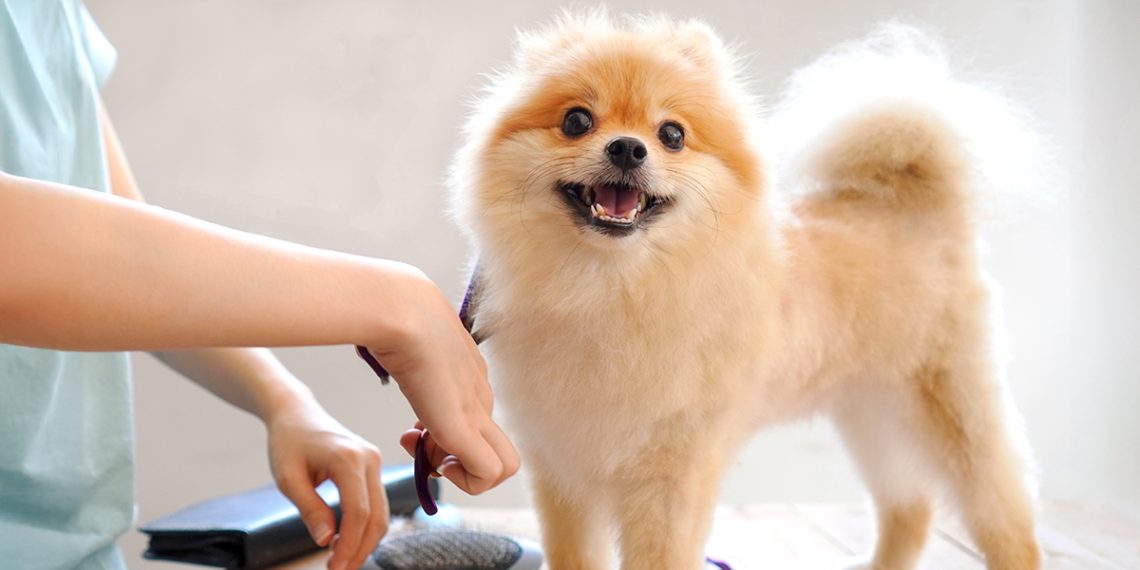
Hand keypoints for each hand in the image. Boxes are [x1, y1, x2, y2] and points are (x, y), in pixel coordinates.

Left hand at [266, 396, 385, 569]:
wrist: (297, 413)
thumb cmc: (288, 442)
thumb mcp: (289, 478)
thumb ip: (310, 509)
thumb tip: (326, 541)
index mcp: (348, 458)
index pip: (359, 511)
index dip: (349, 544)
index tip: (334, 566)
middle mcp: (370, 459)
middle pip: (377, 515)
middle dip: (361, 548)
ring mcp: (375, 461)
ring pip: (382, 512)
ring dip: (365, 540)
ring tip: (341, 560)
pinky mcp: (373, 467)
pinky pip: (377, 503)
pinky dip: (366, 526)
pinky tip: (347, 540)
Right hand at [364, 269, 518, 495]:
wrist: (401, 310)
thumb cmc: (396, 319)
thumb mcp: (407, 343)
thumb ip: (411, 356)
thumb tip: (395, 355)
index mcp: (469, 376)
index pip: (474, 420)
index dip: (447, 436)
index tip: (415, 429)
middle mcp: (481, 395)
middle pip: (496, 447)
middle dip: (460, 462)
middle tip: (422, 447)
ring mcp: (478, 411)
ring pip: (504, 466)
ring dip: (464, 474)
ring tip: (424, 449)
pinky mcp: (467, 427)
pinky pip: (490, 472)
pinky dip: (466, 480)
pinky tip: (432, 455)